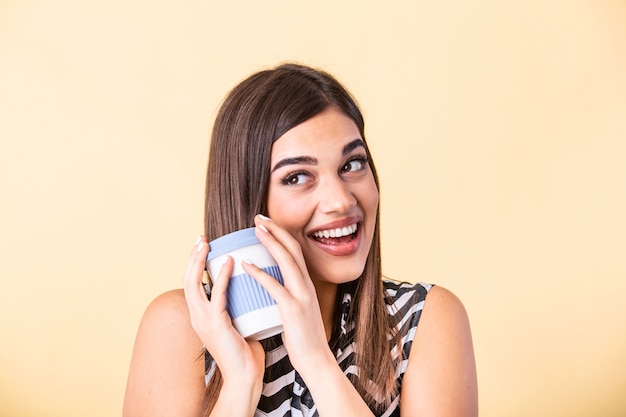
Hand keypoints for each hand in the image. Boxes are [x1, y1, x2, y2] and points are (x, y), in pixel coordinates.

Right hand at [183, 237, 264, 390]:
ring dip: (199, 261)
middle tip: (201, 238)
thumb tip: (247, 285)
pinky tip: (229, 261)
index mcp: (200, 315)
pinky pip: (217, 295)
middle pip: (187, 279)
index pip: (191, 284)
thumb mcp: (235, 321)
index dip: (194, 264)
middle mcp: (196, 316)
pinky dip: (222, 276)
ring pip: (193, 284)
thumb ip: (235, 305)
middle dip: (192, 257)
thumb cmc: (244, 350)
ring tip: (206, 244)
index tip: (203, 245)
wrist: (245, 375)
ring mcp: (203, 320)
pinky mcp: (215, 324)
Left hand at [242, 215, 335, 375]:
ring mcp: (301, 295)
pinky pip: (275, 286)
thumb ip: (288, 294)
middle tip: (258, 218)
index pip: (296, 251)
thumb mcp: (298, 308)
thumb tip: (272, 284)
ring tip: (255, 230)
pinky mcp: (293, 309)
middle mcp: (306, 285)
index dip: (282, 234)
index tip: (266, 222)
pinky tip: (246, 265)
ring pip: (287, 261)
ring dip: (271, 242)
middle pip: (293, 249)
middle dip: (276, 230)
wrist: (315, 359)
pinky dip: (260, 273)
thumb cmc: (302, 337)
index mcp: (306, 284)